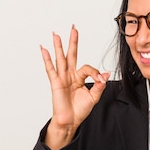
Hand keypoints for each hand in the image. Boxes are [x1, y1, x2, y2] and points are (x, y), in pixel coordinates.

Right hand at [41, 25, 109, 149]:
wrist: (70, 121)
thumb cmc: (79, 111)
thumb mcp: (93, 97)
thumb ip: (99, 85)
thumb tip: (106, 74)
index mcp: (79, 78)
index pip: (88, 68)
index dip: (96, 73)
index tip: (100, 80)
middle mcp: (70, 75)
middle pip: (72, 55)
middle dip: (73, 41)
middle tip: (74, 28)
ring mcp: (62, 78)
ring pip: (60, 59)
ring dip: (58, 46)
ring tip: (56, 34)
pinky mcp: (56, 83)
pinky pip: (50, 69)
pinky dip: (47, 59)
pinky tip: (44, 49)